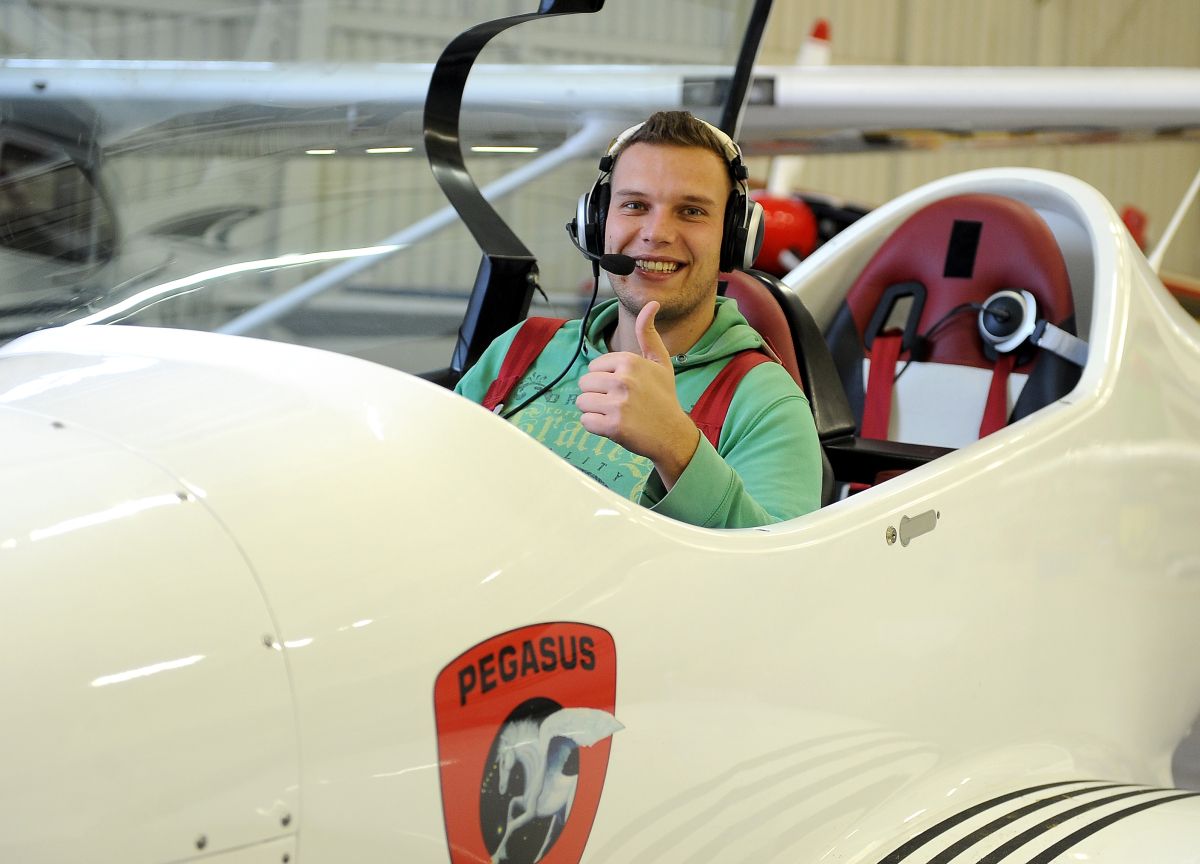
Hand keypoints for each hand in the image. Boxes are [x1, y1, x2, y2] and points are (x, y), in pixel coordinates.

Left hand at [576, 301, 700, 487]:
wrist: (673, 434)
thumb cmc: (664, 397)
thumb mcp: (660, 362)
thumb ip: (648, 333)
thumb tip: (651, 304)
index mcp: (630, 361)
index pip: (593, 367)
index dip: (605, 379)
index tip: (624, 388)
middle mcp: (623, 379)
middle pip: (584, 383)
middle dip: (597, 395)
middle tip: (620, 403)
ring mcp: (618, 403)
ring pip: (582, 402)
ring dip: (595, 410)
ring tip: (616, 414)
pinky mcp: (613, 426)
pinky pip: (585, 421)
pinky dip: (595, 426)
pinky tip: (613, 426)